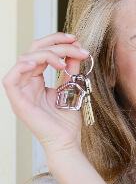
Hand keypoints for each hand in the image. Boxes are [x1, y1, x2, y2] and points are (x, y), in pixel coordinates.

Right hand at [3, 32, 91, 155]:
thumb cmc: (67, 122)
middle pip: (34, 50)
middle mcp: (27, 83)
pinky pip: (10, 79)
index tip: (77, 41)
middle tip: (76, 44)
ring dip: (49, 54)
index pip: (42, 51)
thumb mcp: (71, 89)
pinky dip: (22, 67)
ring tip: (66, 61)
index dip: (58, 42)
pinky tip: (38, 64)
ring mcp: (21, 92)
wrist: (66, 142)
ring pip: (26, 60)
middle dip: (56, 43)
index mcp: (36, 80)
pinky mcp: (18, 101)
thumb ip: (70, 71)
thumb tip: (76, 52)